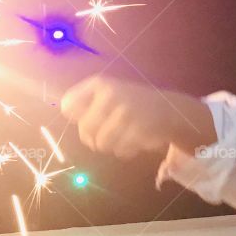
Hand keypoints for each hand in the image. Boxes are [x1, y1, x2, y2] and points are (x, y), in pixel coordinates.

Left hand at [60, 75, 216, 159]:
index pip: (69, 105)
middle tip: (108, 134)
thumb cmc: (133, 104)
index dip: (77, 117)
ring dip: (112, 145)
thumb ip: (87, 102)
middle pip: (85, 130)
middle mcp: (111, 95)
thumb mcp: (109, 95)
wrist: (171, 110)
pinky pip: (120, 150)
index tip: (88, 119)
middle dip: (94, 138)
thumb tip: (63, 107)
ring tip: (125, 135)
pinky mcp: (138, 129)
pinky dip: (126, 150)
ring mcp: (125, 112)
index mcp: (100, 84)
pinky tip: (136, 140)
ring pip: (101, 143)